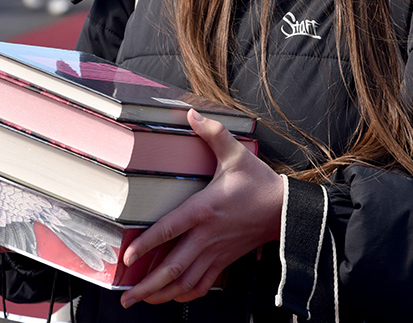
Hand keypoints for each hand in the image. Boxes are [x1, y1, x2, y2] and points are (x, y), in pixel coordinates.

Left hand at [119, 108, 283, 307]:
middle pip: (173, 266)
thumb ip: (213, 134)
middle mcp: (207, 235)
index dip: (147, 244)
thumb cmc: (260, 183)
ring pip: (185, 280)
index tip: (128, 256)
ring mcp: (216, 252)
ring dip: (161, 293)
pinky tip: (171, 296)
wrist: (287, 210)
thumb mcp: (236, 154)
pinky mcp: (225, 260)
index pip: (169, 229)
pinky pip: (203, 283)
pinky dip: (185, 293)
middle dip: (147, 284)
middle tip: (125, 295)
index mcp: (204, 209)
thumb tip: (192, 113)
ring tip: (141, 300)